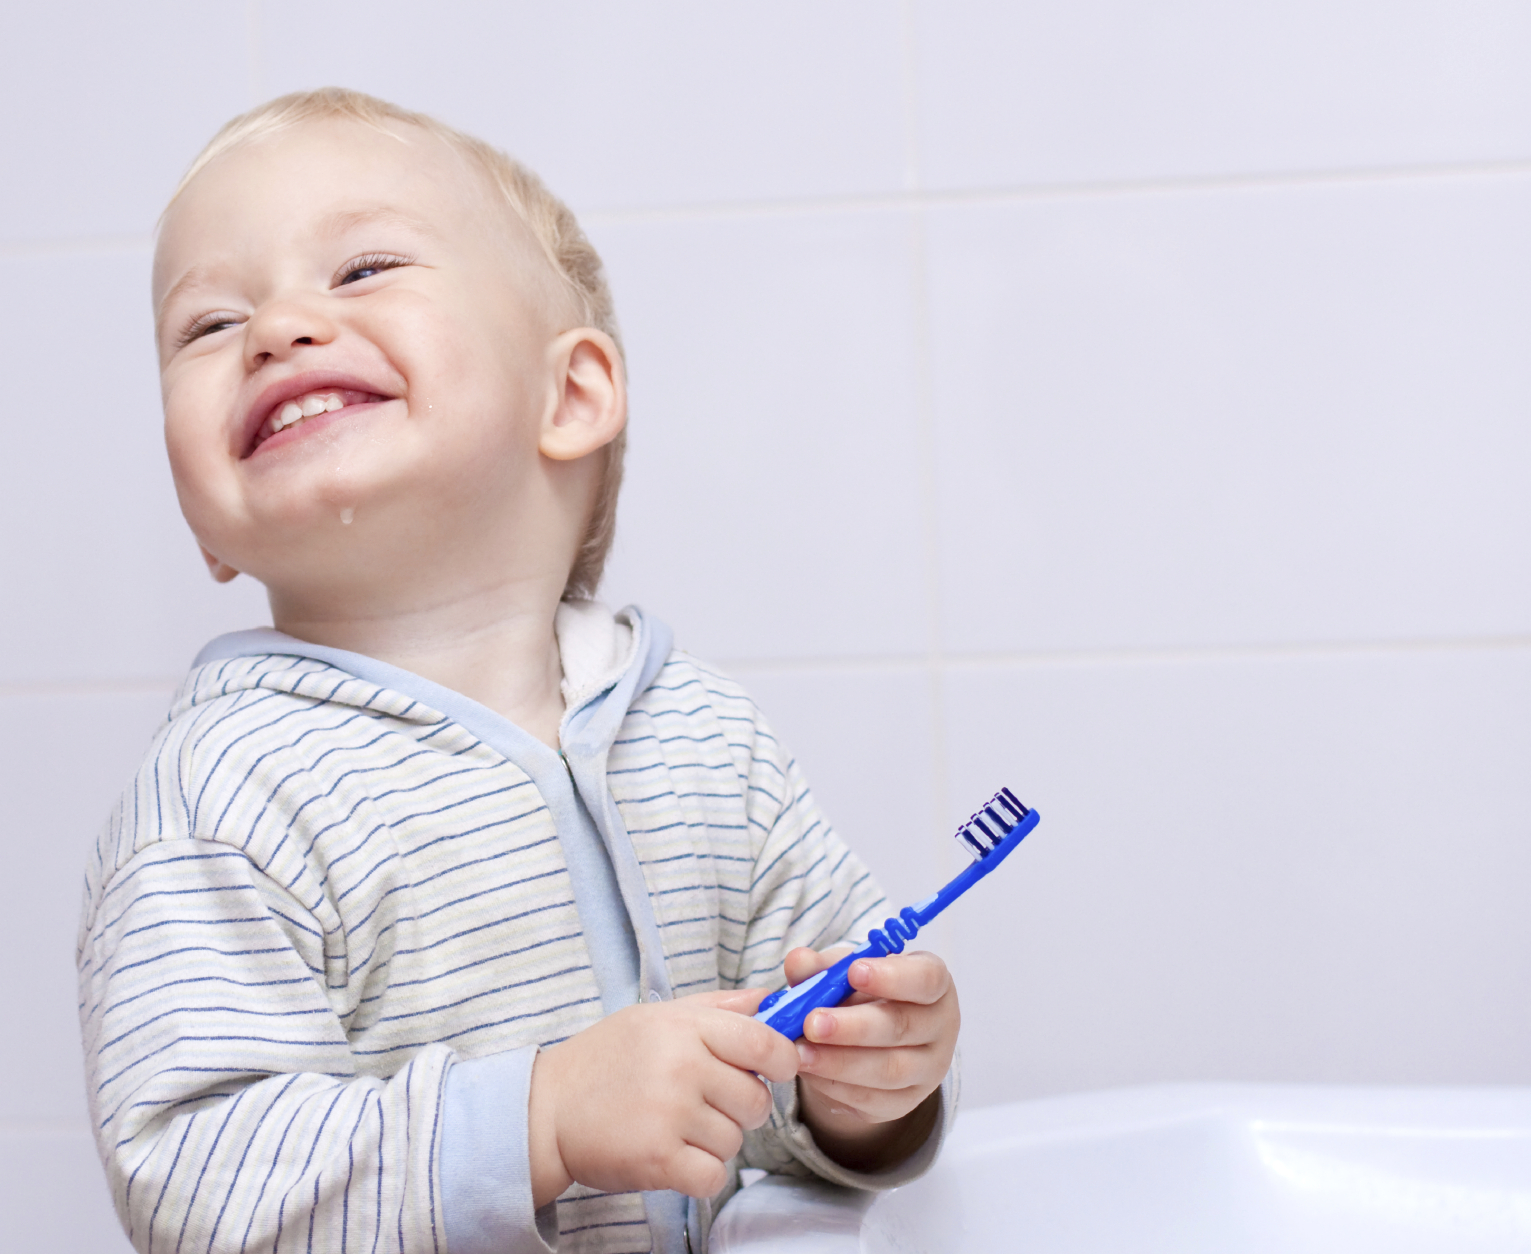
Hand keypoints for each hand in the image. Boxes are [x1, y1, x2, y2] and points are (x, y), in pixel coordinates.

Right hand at [528, 988, 799, 1204]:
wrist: (546, 1109)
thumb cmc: (606, 1059)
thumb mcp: (658, 1016)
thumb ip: (718, 1008)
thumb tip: (772, 999)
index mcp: (685, 1028)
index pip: (765, 1043)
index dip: (783, 1060)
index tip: (775, 1070)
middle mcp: (682, 1067)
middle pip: (757, 1100)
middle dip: (744, 1108)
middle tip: (710, 1104)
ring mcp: (670, 1115)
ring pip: (736, 1140)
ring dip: (717, 1141)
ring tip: (679, 1127)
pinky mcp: (658, 1160)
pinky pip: (714, 1175)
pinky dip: (702, 1173)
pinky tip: (677, 1156)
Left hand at [785, 946, 958, 1171]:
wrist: (872, 1041)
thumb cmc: (865, 994)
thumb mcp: (846, 972)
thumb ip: (823, 966)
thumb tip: (798, 961)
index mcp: (934, 983)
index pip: (927, 978)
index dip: (892, 976)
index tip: (854, 971)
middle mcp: (940, 1026)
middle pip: (903, 1027)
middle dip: (854, 1027)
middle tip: (812, 1022)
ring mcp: (927, 1069)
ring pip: (888, 1070)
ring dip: (839, 1063)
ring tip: (800, 1053)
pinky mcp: (906, 1102)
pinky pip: (872, 1099)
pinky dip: (836, 1087)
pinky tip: (809, 1072)